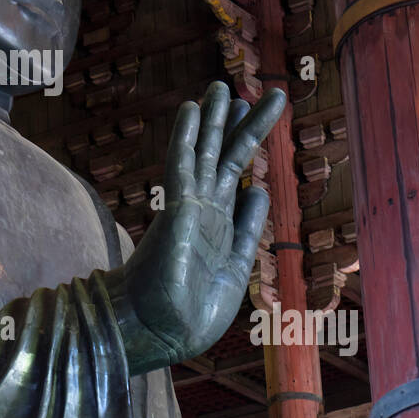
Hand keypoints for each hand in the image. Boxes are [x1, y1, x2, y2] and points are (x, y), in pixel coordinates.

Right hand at [105, 81, 285, 374]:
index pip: (235, 177)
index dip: (246, 148)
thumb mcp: (235, 268)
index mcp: (220, 227)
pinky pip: (183, 164)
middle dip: (235, 125)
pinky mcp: (177, 208)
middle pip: (223, 158)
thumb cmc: (192, 313)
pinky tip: (193, 108)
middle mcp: (204, 211)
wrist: (162, 331)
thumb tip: (256, 189)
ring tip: (223, 86)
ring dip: (214, 120)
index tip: (253, 119)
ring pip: (205, 153)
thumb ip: (247, 228)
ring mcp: (189, 207)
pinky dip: (188, 135)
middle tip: (244, 92)